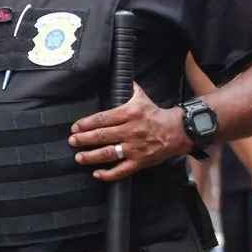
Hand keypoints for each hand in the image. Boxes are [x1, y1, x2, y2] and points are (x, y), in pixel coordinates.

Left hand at [69, 83, 191, 180]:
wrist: (179, 131)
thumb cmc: (156, 114)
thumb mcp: (141, 97)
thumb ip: (128, 89)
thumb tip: (120, 77)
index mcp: (129, 114)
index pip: (103, 119)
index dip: (86, 124)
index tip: (75, 127)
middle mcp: (130, 131)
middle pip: (102, 136)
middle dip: (84, 139)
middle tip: (72, 141)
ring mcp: (135, 148)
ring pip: (110, 153)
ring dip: (92, 156)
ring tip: (79, 157)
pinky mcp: (140, 162)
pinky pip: (123, 170)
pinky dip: (109, 174)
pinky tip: (97, 174)